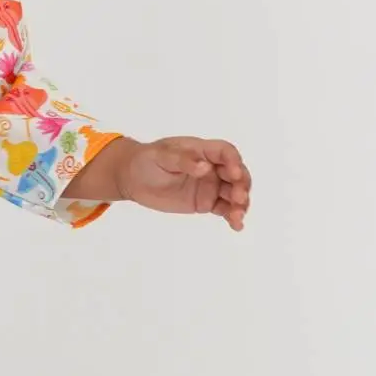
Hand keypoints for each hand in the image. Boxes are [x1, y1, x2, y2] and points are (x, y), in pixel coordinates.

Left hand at [121, 136, 251, 229]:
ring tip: (237, 217)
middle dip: (241, 186)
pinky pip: (224, 209)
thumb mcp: (162, 155)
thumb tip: (205, 167)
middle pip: (236, 174)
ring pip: (233, 194)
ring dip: (240, 204)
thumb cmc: (148, 160)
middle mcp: (212, 167)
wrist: (134, 179)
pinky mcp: (206, 203)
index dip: (233, 162)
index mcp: (203, 150)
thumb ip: (184, 160)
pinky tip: (237, 226)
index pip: (225, 152)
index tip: (234, 174)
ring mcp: (210, 186)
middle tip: (239, 198)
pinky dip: (232, 217)